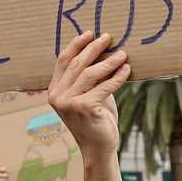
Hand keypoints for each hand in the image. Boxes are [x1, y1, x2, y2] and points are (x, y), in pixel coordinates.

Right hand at [46, 32, 129, 160]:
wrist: (97, 147)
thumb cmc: (95, 119)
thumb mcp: (88, 95)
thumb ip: (89, 78)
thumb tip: (103, 52)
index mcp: (54, 90)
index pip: (63, 61)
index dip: (76, 45)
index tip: (90, 33)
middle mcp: (57, 95)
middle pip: (77, 64)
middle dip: (94, 48)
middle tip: (108, 37)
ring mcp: (69, 102)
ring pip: (90, 74)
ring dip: (109, 61)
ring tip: (123, 54)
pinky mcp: (84, 108)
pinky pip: (104, 87)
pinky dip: (117, 77)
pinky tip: (127, 70)